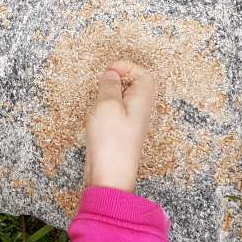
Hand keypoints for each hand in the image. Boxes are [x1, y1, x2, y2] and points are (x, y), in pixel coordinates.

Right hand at [84, 60, 156, 193]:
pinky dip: (106, 109)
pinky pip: (117, 113)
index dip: (127, 67)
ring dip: (110, 95)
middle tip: (103, 83)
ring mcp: (131, 122)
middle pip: (136, 85)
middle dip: (118, 79)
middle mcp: (141, 110)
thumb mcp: (107, 104)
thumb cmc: (111, 141)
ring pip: (124, 99)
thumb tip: (111, 75)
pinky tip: (96, 118)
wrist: (110, 175)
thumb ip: (109, 85)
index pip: (144, 73)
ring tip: (98, 102)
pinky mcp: (121, 133)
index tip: (109, 70)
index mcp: (142, 99)